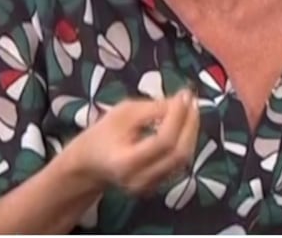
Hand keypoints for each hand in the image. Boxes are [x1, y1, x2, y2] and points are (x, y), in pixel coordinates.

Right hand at [65, 89, 199, 195]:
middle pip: (178, 154)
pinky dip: (185, 142)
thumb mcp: (121, 113)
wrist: (90, 164)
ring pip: (183, 160)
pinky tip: (184, 126)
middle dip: (190, 125)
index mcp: (126, 162)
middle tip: (192, 101)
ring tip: (190, 110)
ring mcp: (151, 187)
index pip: (162, 141)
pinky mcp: (159, 186)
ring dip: (191, 132)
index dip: (177, 117)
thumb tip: (182, 101)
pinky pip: (179, 164)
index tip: (183, 95)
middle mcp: (140, 179)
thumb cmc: (102, 134)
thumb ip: (153, 108)